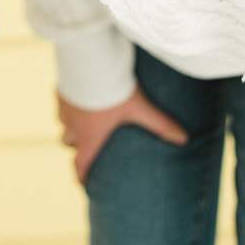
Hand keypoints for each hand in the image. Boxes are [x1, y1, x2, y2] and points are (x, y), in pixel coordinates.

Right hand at [58, 87, 187, 183]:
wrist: (89, 60)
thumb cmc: (112, 89)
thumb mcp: (139, 107)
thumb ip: (160, 124)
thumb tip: (183, 139)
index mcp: (89, 135)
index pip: (81, 163)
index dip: (82, 175)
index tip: (83, 183)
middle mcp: (72, 124)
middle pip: (67, 142)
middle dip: (75, 146)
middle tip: (85, 145)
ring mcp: (64, 106)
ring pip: (62, 122)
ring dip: (71, 123)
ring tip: (82, 118)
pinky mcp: (60, 89)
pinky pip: (61, 101)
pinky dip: (69, 102)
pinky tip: (79, 93)